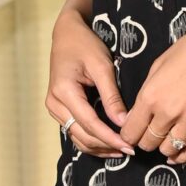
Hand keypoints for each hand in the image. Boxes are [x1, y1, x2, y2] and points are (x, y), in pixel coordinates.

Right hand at [46, 6, 130, 155]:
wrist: (67, 35)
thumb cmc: (85, 45)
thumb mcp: (102, 66)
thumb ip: (112, 96)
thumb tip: (123, 122)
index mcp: (63, 91)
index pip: (89, 123)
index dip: (109, 137)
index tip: (129, 146)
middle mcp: (55, 103)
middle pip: (81, 135)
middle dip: (106, 146)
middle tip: (130, 150)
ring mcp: (54, 108)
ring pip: (77, 137)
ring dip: (99, 147)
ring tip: (122, 150)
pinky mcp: (59, 109)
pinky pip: (75, 131)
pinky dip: (91, 140)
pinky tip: (109, 144)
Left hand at [119, 25, 185, 162]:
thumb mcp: (157, 66)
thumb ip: (146, 92)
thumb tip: (137, 113)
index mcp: (150, 97)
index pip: (130, 131)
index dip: (128, 135)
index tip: (132, 133)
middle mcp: (167, 114)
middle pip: (148, 143)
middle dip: (145, 141)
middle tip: (149, 135)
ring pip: (169, 150)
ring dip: (164, 148)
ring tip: (165, 141)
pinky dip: (184, 157)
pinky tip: (179, 155)